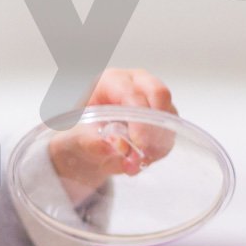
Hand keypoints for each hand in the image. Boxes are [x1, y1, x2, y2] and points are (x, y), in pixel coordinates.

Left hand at [47, 67, 178, 205]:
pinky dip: (158, 150)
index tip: (139, 145)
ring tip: (133, 164)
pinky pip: (169, 131)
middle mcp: (135, 83)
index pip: (133, 94)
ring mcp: (151, 97)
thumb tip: (115, 145)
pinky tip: (140, 161)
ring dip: (156, 144)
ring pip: (168, 116)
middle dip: (154, 129)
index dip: (140, 120)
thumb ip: (91, 141)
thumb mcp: (76, 136)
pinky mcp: (161, 115)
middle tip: (144, 156)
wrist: (83, 140)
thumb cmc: (78, 129)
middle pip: (160, 94)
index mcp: (111, 80)